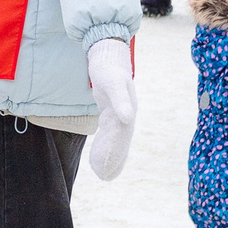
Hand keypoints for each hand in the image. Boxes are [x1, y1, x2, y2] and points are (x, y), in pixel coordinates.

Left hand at [84, 38, 136, 180]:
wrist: (107, 51)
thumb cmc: (109, 66)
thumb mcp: (112, 83)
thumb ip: (120, 100)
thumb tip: (128, 119)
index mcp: (126, 111)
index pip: (121, 139)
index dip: (115, 154)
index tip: (106, 170)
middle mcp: (125, 114)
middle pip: (119, 141)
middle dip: (113, 159)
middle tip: (103, 177)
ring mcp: (118, 111)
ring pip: (115, 138)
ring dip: (110, 153)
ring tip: (103, 173)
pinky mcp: (110, 108)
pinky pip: (109, 130)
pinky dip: (105, 142)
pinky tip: (99, 151)